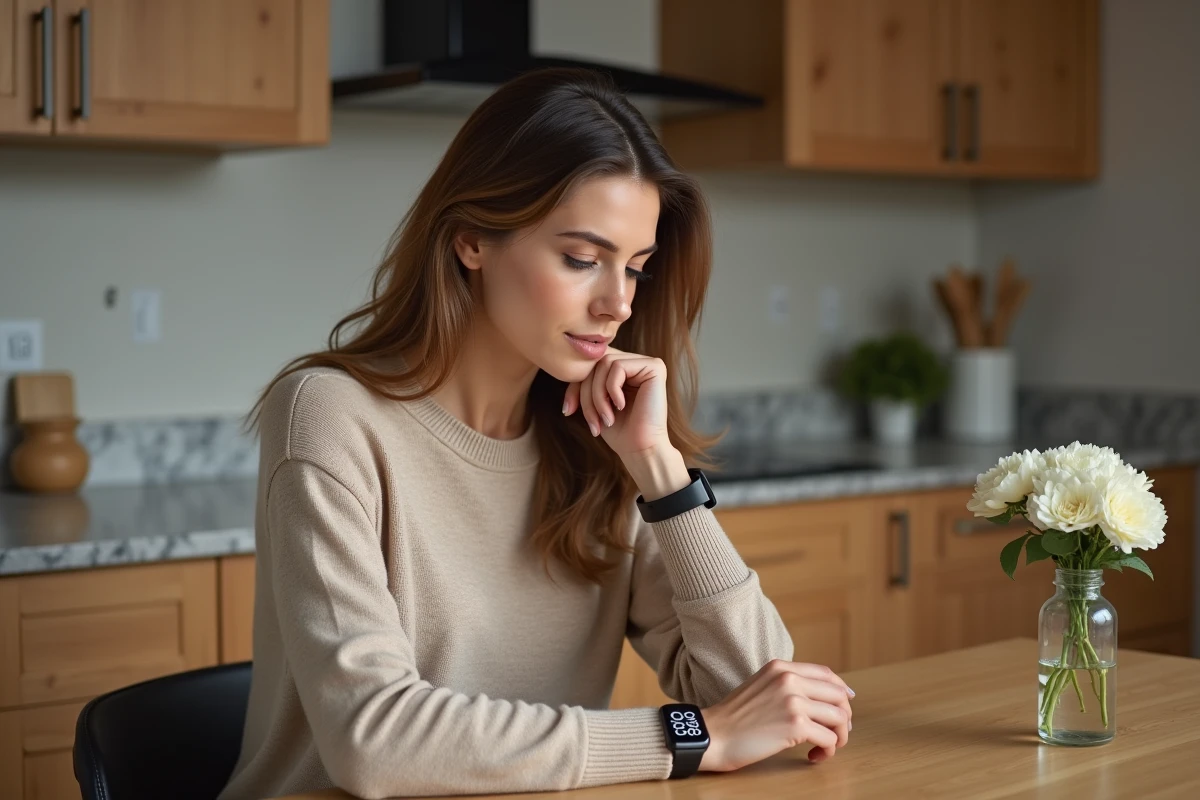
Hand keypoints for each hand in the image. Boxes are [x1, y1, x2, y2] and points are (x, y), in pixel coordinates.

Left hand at [562, 346, 669, 458]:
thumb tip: (564, 369)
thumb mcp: (592, 401)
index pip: (590, 365)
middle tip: (593, 421)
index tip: (568, 411)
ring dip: (598, 395)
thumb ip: (585, 381)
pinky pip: (618, 367)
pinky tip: (621, 406)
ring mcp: (646, 362)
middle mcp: (635, 362)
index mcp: (622, 370)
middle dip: (586, 393)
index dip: (575, 386)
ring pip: (605, 363)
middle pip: (596, 363)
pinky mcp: (654, 366)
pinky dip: (612, 389)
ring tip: (606, 417)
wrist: (640, 449)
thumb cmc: (618, 430)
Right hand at [698, 659, 854, 771]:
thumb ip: (786, 685)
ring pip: (839, 718)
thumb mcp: (760, 686)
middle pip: (839, 695)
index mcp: (781, 667)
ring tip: (824, 748)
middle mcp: (790, 679)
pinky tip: (813, 757)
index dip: (842, 691)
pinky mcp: (795, 725)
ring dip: (839, 738)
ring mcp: (793, 701)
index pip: (826, 674)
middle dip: (844, 718)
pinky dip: (828, 751)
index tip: (844, 706)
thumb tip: (819, 699)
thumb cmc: (733, 718)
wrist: (713, 734)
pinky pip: (829, 739)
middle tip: (837, 734)